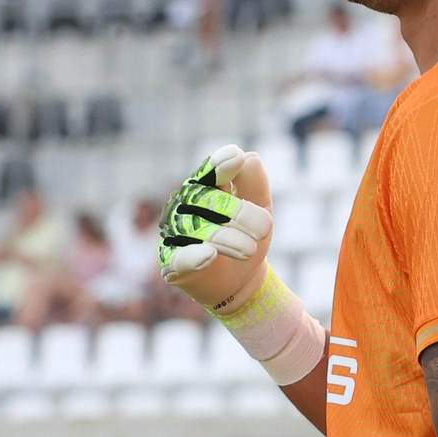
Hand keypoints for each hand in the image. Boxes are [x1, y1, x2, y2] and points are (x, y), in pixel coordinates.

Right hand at [158, 145, 273, 313]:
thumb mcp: (261, 209)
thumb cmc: (248, 236)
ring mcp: (176, 234)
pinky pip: (179, 258)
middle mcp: (185, 207)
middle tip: (265, 228)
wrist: (240, 279)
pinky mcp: (172, 264)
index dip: (220, 164)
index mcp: (207, 187)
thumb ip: (255, 184)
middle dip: (238, 213)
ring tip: (251, 249)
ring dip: (226, 238)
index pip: (210, 171)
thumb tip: (251, 157)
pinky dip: (194, 257)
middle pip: (206, 200)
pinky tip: (210, 255)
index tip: (235, 158)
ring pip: (197, 230)